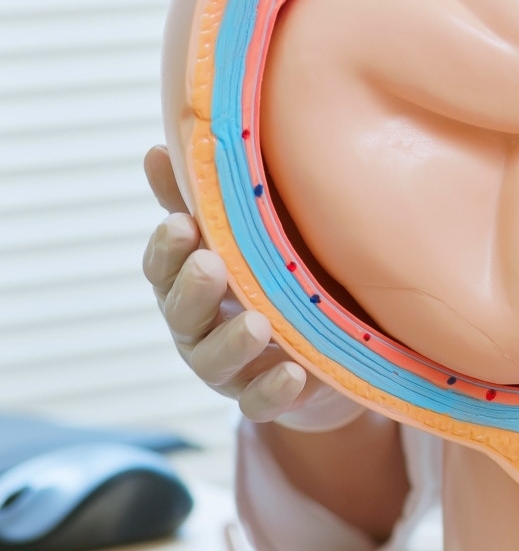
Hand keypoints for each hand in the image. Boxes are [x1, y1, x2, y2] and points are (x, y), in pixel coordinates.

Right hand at [142, 147, 364, 430]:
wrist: (328, 344)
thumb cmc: (277, 273)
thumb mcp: (247, 235)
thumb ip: (200, 200)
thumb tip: (158, 149)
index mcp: (189, 282)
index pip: (163, 265)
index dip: (168, 248)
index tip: (183, 225)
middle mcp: (198, 327)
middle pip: (181, 313)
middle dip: (193, 291)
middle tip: (211, 266)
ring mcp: (229, 367)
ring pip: (214, 361)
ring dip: (232, 343)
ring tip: (257, 324)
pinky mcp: (263, 397)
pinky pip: (258, 402)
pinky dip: (272, 391)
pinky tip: (293, 374)